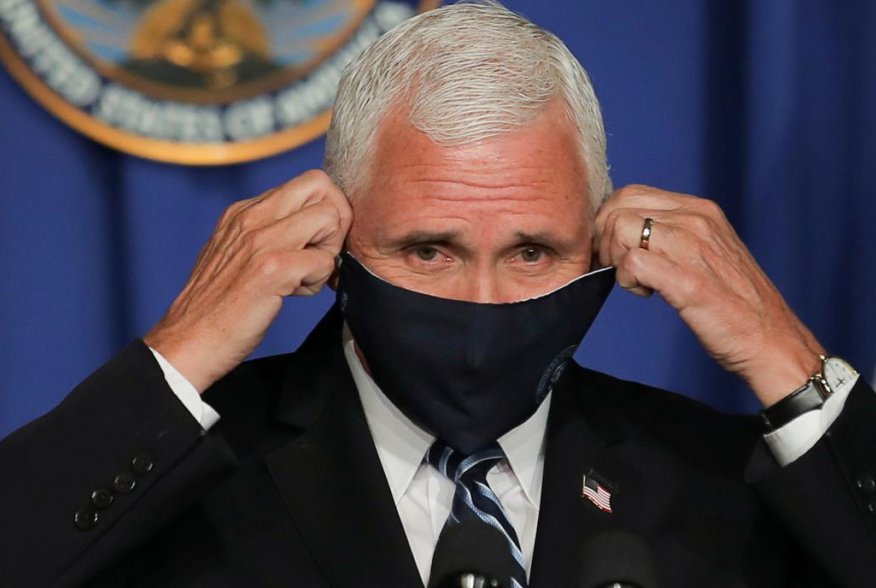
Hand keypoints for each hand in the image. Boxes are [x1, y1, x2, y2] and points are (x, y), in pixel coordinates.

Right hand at [144, 170, 351, 392]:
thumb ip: (267, 233)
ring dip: (328, 252)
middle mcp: (252, 217)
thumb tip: (310, 229)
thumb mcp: (234, 253)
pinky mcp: (271, 268)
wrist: (188, 340)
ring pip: (329, 217)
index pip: (307, 183)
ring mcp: (261, 240)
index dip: (324, 211)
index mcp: (244, 211)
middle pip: (321, 185)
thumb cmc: (216, 306)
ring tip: (304, 277)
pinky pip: (324, 260)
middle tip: (321, 254)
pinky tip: (294, 294)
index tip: (314, 243)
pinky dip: (318, 280)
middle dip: (336, 221)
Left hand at [594, 184, 823, 406]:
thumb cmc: (733, 303)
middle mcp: (696, 220)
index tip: (614, 250)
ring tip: (637, 281)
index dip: (609, 222)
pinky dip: (627, 280)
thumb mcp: (705, 251)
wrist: (770, 339)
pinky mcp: (687, 280)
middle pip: (619, 207)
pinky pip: (632, 262)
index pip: (631, 193)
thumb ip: (672, 234)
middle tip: (617, 267)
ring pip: (620, 229)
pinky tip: (646, 293)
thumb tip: (623, 231)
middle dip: (604, 238)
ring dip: (615, 259)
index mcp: (700, 210)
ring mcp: (692, 247)